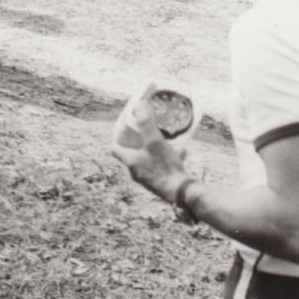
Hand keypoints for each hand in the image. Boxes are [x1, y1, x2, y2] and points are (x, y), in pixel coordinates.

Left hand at [110, 85, 189, 201]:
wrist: (182, 193)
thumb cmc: (165, 167)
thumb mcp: (154, 141)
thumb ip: (146, 123)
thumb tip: (139, 105)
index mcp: (130, 162)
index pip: (115, 148)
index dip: (117, 136)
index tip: (126, 126)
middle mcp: (137, 171)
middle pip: (132, 152)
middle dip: (140, 139)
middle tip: (148, 129)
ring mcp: (149, 178)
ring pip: (148, 158)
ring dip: (155, 147)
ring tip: (167, 138)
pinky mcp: (161, 183)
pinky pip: (161, 166)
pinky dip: (168, 157)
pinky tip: (183, 151)